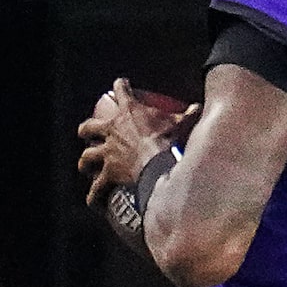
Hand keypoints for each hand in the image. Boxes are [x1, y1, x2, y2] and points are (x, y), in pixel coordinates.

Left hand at [78, 78, 196, 208]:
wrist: (158, 164)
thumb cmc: (169, 141)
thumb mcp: (181, 124)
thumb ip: (189, 115)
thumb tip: (200, 108)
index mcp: (129, 113)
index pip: (121, 91)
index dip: (120, 86)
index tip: (120, 84)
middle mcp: (111, 130)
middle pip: (90, 126)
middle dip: (86, 130)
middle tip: (87, 133)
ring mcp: (107, 151)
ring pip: (87, 156)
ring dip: (86, 162)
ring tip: (86, 166)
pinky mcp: (108, 172)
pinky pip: (98, 186)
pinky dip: (95, 195)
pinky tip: (94, 201)